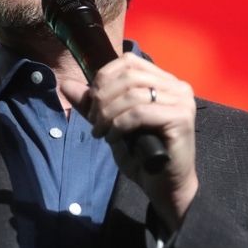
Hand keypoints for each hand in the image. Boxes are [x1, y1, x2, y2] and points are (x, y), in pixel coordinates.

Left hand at [60, 53, 197, 229]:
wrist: (165, 186)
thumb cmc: (142, 155)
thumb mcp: (112, 124)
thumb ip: (93, 104)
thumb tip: (65, 84)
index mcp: (164, 81)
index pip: (128, 61)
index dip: (103, 78)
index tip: (92, 104)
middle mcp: (177, 86)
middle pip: (129, 75)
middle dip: (103, 98)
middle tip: (94, 122)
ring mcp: (182, 101)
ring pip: (133, 93)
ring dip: (109, 113)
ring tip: (101, 132)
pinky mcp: (181, 118)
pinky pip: (140, 112)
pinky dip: (120, 124)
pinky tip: (113, 137)